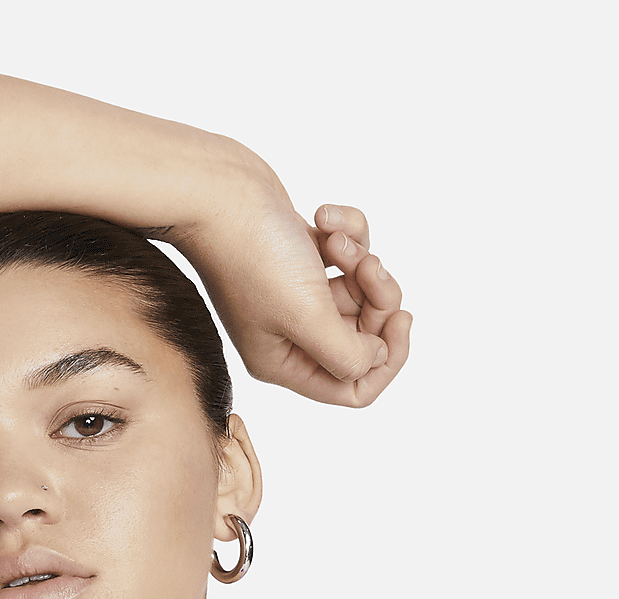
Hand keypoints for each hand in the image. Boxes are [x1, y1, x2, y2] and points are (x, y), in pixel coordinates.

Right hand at [181, 179, 411, 408]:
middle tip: (369, 268)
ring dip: (361, 259)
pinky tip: (323, 218)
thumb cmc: (252, 255)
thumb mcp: (307, 318)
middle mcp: (291, 335)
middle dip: (377, 298)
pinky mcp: (302, 258)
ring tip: (336, 239)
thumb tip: (374, 358)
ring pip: (360, 291)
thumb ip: (346, 355)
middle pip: (363, 336)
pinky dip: (348, 232)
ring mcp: (296, 295)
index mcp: (285, 363)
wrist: (219, 190)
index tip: (398, 320)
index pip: (351, 388)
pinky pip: (349, 253)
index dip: (385, 359)